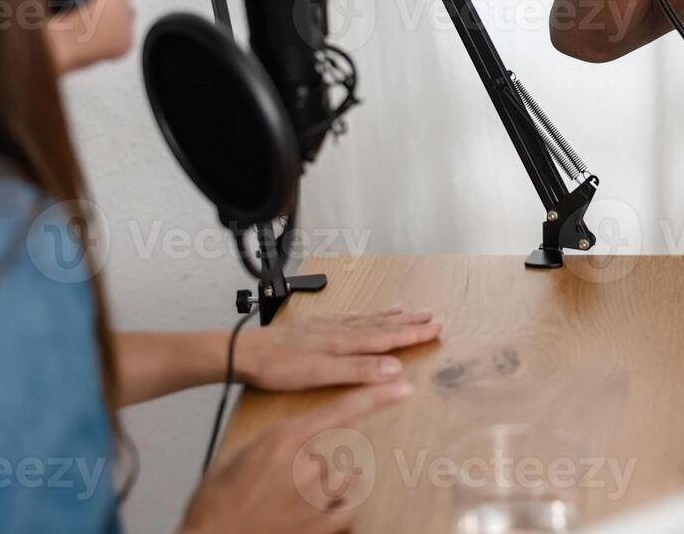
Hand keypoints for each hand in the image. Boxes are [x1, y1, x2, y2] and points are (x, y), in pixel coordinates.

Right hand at [182, 381, 410, 533]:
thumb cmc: (215, 501)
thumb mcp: (239, 456)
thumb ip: (275, 446)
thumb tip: (292, 449)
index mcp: (284, 440)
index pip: (341, 411)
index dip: (375, 398)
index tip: (402, 388)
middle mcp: (306, 465)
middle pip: (332, 457)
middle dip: (314, 471)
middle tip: (280, 488)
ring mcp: (315, 497)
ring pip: (340, 483)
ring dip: (325, 492)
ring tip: (290, 506)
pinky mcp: (319, 526)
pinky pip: (345, 512)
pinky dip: (335, 513)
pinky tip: (313, 517)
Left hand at [234, 306, 442, 391]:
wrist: (246, 352)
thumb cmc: (281, 367)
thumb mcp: (321, 374)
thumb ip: (358, 370)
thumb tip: (395, 368)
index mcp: (346, 343)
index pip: (388, 338)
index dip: (414, 334)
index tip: (437, 328)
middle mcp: (341, 330)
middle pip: (383, 325)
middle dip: (410, 322)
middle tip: (434, 316)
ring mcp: (329, 327)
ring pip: (369, 319)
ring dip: (392, 316)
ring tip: (410, 309)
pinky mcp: (316, 327)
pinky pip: (352, 318)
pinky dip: (367, 315)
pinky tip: (367, 315)